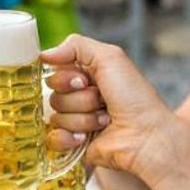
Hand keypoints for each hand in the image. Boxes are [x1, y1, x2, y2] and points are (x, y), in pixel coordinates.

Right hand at [42, 34, 176, 175]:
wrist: (146, 136)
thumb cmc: (134, 97)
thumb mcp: (110, 57)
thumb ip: (76, 45)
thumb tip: (43, 55)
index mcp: (89, 75)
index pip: (56, 72)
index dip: (66, 78)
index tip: (84, 81)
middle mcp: (82, 97)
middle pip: (54, 95)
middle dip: (78, 99)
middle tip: (101, 102)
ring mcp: (78, 122)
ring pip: (56, 116)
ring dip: (82, 118)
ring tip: (104, 121)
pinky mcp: (75, 144)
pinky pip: (53, 138)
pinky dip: (68, 137)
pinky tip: (86, 138)